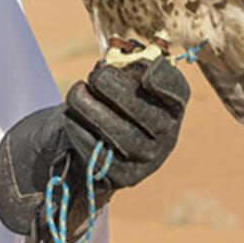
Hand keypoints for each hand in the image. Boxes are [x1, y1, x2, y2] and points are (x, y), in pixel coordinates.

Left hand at [63, 56, 189, 188]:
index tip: (146, 72)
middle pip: (148, 113)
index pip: (175, 90)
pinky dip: (81, 132)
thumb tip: (112, 66)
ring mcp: (147, 158)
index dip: (163, 80)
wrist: (91, 136)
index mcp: (171, 103)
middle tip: (98, 76)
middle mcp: (167, 133)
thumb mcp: (120, 77)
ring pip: (123, 136)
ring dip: (94, 110)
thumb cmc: (109, 97)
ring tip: (76, 92)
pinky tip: (68, 116)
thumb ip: (122, 68)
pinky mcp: (124, 176)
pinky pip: (101, 156)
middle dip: (120, 91)